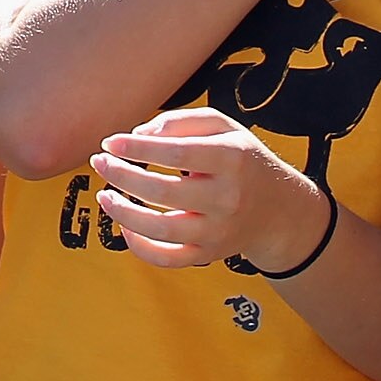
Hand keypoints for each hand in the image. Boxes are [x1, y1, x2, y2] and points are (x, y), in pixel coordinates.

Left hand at [87, 108, 329, 270]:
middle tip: (99, 162)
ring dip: (123, 213)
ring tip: (104, 195)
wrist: (280, 210)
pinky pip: (168, 259)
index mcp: (232, 159)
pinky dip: (139, 246)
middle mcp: (227, 198)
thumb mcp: (222, 127)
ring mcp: (218, 232)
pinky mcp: (209, 256)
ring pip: (162, 230)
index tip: (111, 141)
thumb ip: (180, 122)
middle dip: (122, 175)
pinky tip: (124, 226)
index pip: (177, 153)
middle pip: (164, 191)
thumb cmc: (241, 160)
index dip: (138, 147)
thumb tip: (137, 134)